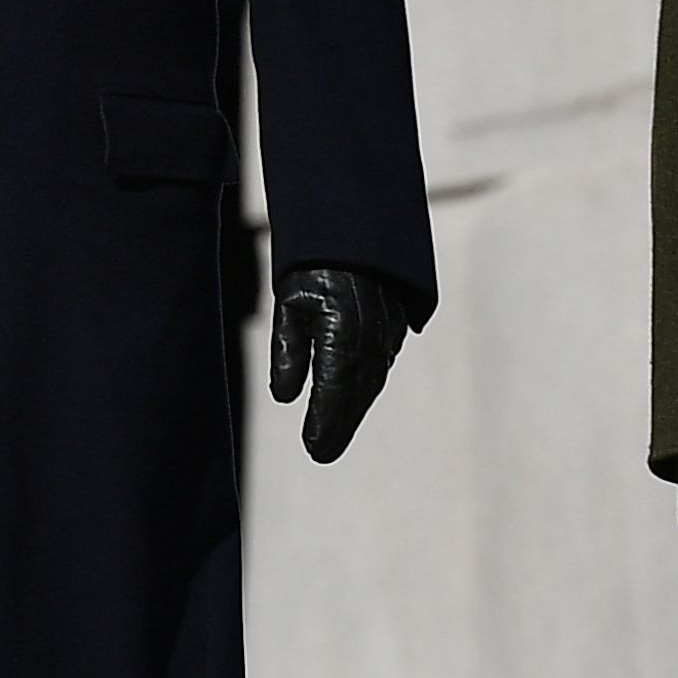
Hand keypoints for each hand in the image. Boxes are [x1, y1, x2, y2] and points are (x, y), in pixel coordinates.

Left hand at [268, 265, 409, 462]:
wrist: (358, 224)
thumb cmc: (315, 259)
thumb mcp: (290, 301)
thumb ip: (288, 350)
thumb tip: (284, 396)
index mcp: (343, 329)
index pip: (333, 388)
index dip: (324, 422)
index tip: (312, 448)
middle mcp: (371, 335)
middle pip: (355, 394)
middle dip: (338, 426)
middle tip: (320, 453)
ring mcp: (387, 331)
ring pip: (370, 382)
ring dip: (352, 412)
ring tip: (332, 438)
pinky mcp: (393, 326)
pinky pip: (379, 367)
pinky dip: (364, 391)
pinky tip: (351, 404)